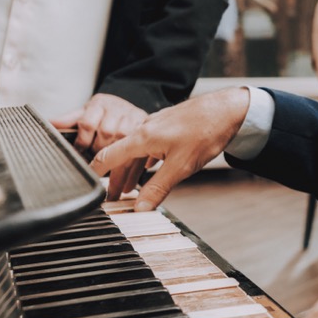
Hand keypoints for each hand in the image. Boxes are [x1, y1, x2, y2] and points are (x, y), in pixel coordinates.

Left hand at [53, 93, 149, 199]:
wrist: (127, 107)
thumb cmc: (104, 111)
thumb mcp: (87, 111)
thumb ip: (70, 119)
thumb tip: (49, 124)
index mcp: (99, 106)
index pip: (87, 124)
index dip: (80, 143)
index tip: (77, 158)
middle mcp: (118, 114)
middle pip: (106, 140)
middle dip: (100, 162)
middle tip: (94, 179)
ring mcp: (134, 124)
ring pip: (125, 151)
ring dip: (119, 175)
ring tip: (112, 193)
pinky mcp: (145, 136)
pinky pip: (140, 156)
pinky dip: (133, 175)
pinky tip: (127, 187)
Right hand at [90, 87, 251, 210]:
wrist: (229, 109)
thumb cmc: (206, 131)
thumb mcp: (181, 166)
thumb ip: (158, 188)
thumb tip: (141, 208)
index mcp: (143, 137)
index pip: (108, 156)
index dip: (96, 173)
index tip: (88, 187)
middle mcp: (146, 130)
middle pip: (122, 156)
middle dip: (115, 178)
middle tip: (110, 197)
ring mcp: (158, 127)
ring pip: (137, 152)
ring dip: (131, 170)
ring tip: (127, 188)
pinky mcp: (170, 127)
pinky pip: (150, 146)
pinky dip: (145, 160)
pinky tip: (149, 167)